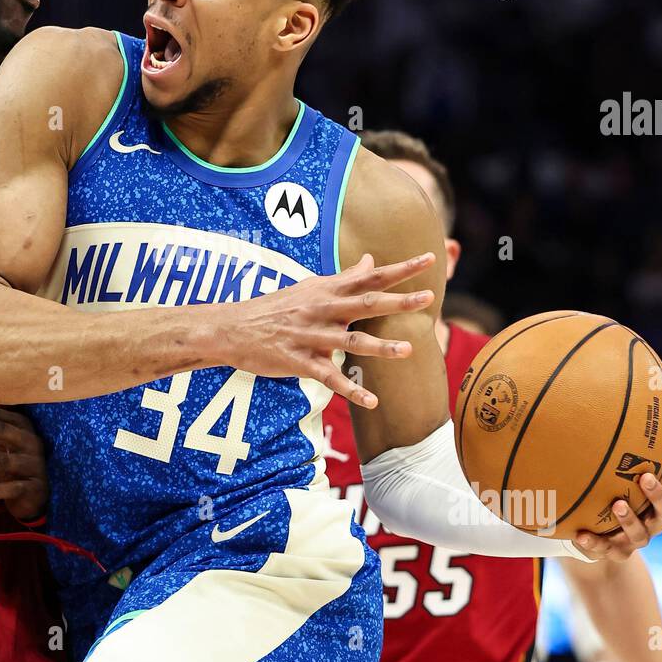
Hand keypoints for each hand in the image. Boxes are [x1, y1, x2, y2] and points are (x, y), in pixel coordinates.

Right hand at [216, 252, 435, 408]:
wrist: (233, 328)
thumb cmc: (276, 307)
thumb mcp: (310, 287)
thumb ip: (344, 277)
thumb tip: (371, 259)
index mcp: (326, 291)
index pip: (369, 276)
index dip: (399, 269)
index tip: (428, 260)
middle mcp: (322, 310)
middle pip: (364, 303)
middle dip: (397, 301)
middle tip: (428, 298)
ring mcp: (311, 336)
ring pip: (350, 341)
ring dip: (380, 346)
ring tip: (408, 350)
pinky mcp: (299, 362)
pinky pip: (329, 378)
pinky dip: (351, 391)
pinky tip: (372, 402)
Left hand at [574, 432, 661, 561]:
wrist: (605, 544)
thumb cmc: (617, 496)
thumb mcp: (622, 474)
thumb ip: (621, 447)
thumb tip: (610, 400)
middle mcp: (657, 518)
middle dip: (658, 493)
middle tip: (645, 476)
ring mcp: (639, 538)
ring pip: (640, 533)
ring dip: (629, 519)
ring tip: (618, 504)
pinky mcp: (617, 553)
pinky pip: (605, 549)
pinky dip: (593, 542)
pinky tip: (579, 534)